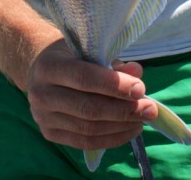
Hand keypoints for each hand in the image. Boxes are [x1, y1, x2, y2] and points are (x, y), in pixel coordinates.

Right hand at [27, 39, 157, 150]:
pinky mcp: (49, 134)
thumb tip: (137, 73)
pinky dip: (111, 138)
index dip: (114, 86)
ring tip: (143, 119)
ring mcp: (43, 117)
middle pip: (88, 108)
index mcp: (49, 66)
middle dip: (123, 110)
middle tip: (150, 108)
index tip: (140, 88)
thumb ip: (111, 61)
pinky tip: (129, 129)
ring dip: (121, 126)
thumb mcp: (88, 48)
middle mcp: (41, 94)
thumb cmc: (70, 54)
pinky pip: (84, 142)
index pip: (84, 79)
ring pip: (88, 129)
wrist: (40, 68)